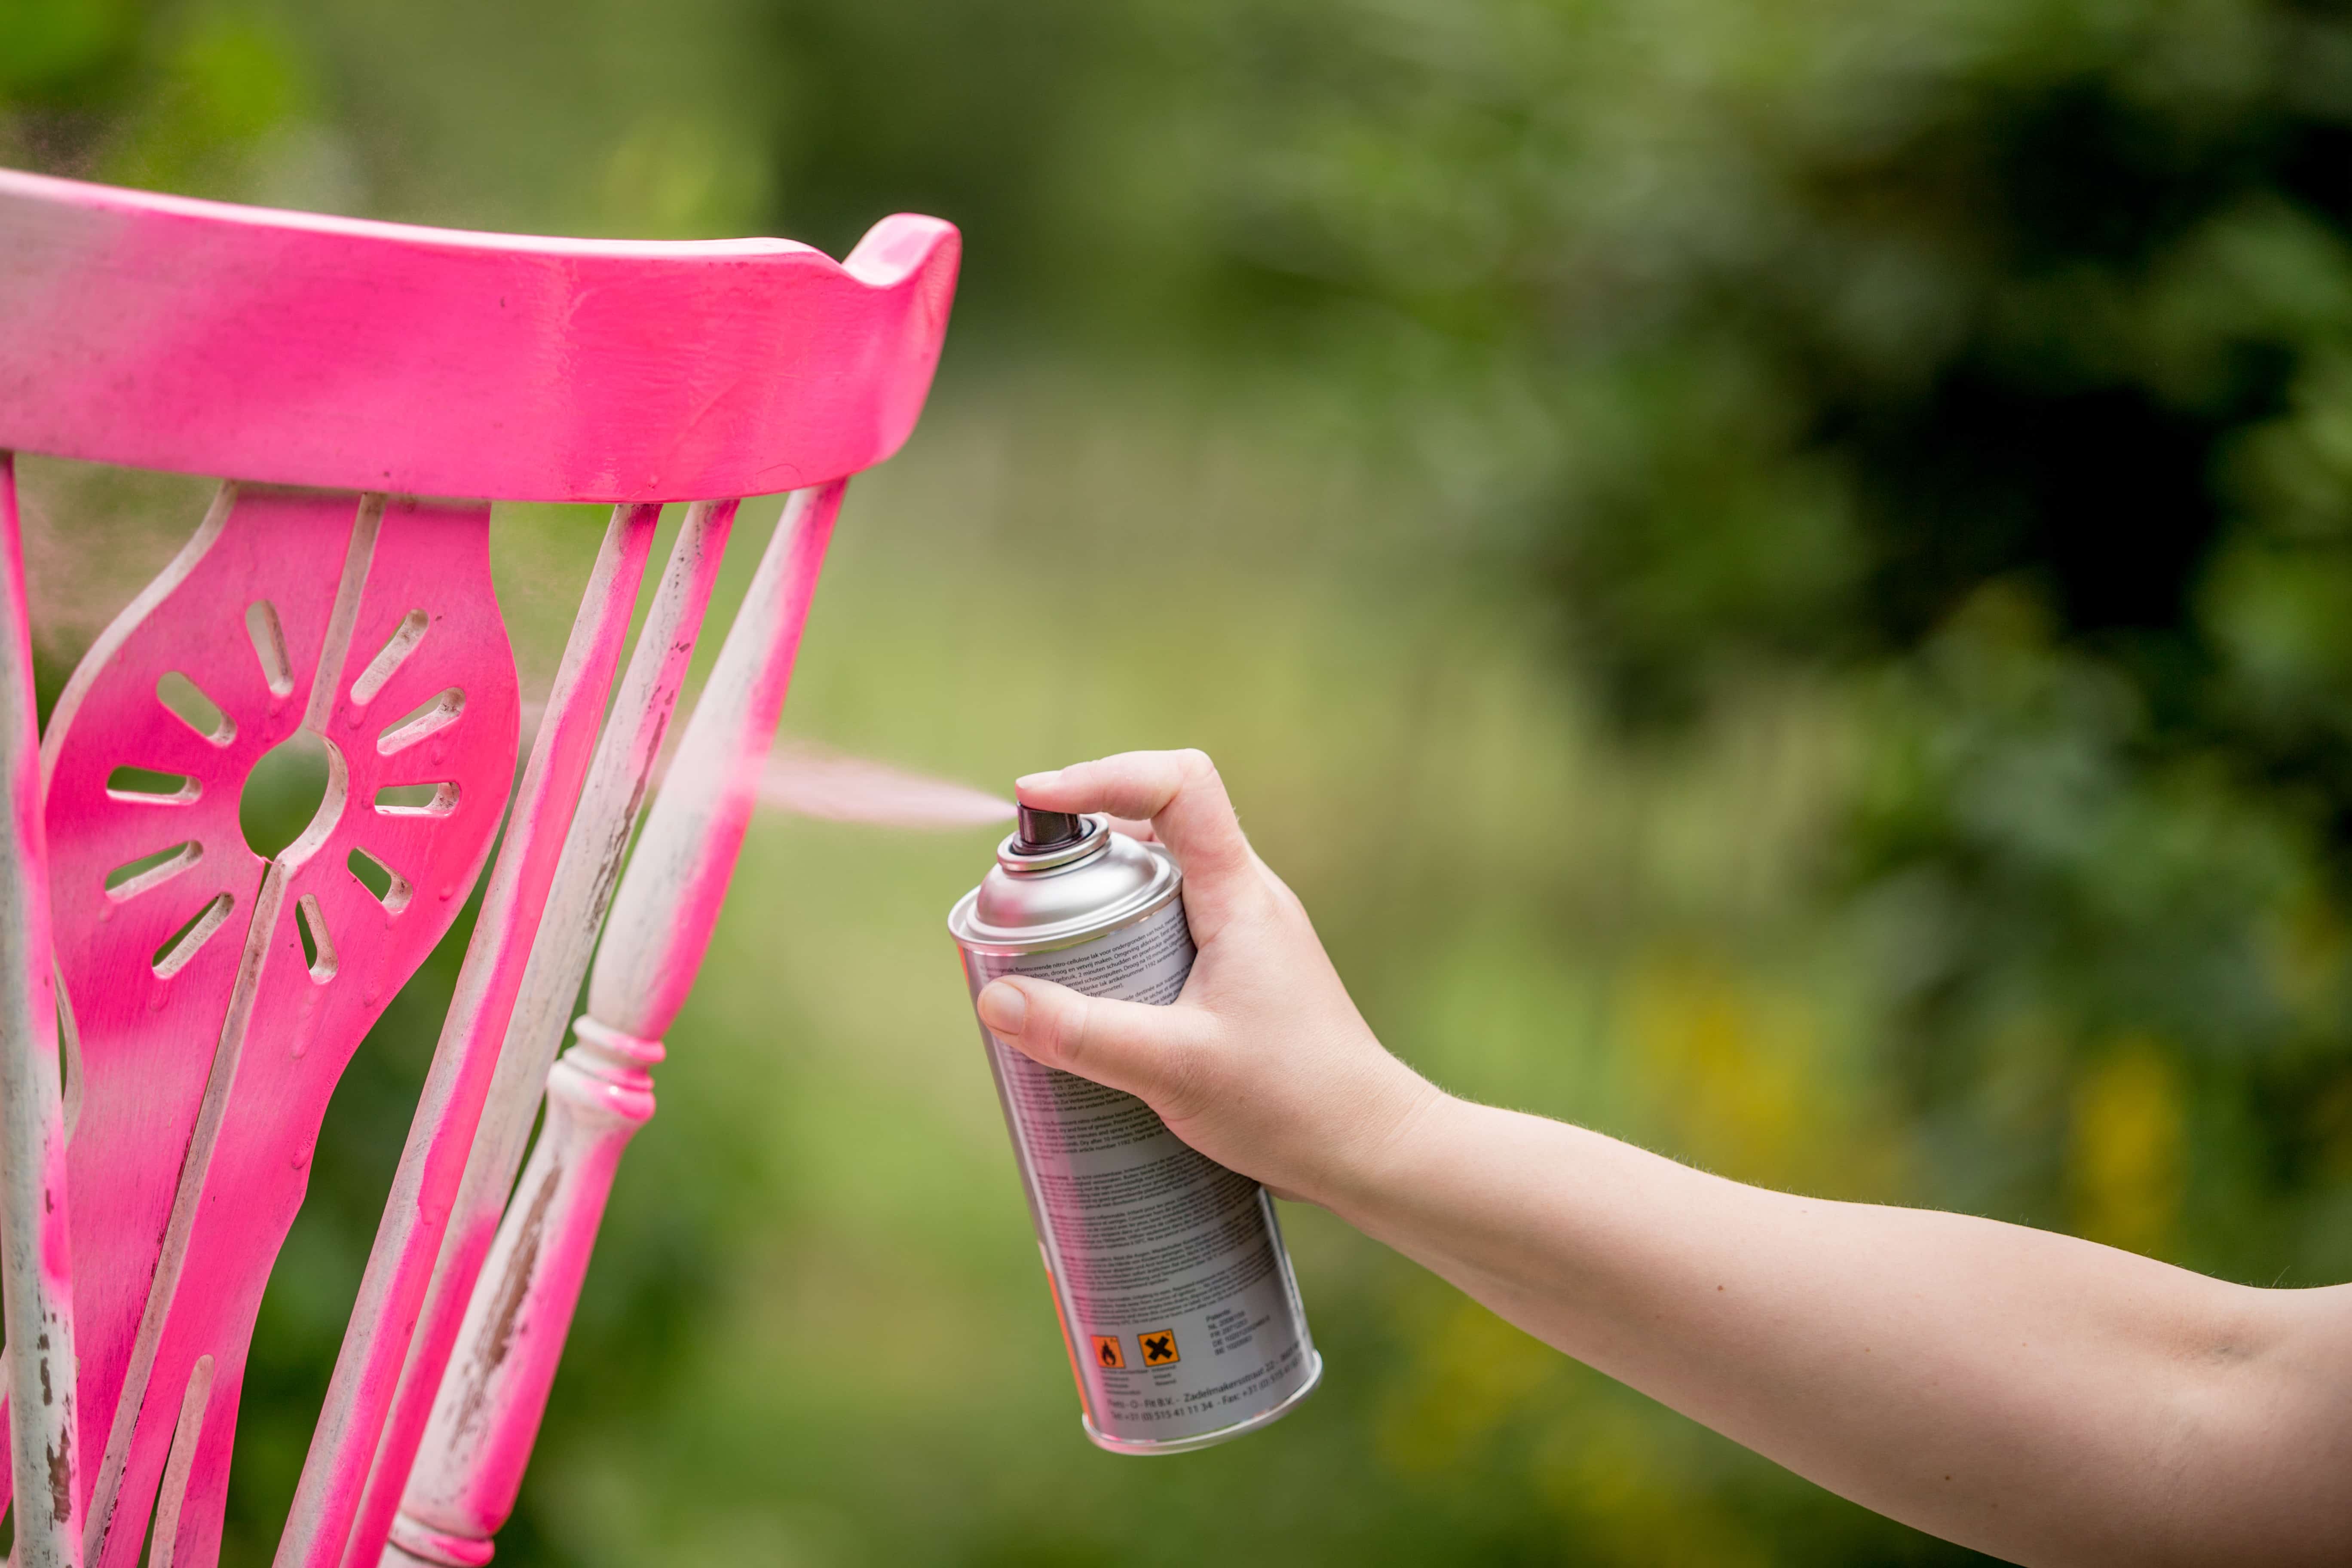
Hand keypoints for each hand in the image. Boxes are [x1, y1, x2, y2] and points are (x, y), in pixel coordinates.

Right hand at [973, 749, 1440, 1206]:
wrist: (1370, 1148)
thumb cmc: (1294, 1103)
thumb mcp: (1175, 1070)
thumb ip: (1083, 1035)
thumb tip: (994, 1000)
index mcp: (1240, 895)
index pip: (1180, 785)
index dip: (1105, 774)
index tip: (1037, 798)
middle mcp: (1247, 898)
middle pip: (1157, 824)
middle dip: (1082, 843)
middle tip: (1022, 891)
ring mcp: (1247, 933)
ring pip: (1161, 878)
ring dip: (1100, 893)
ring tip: (1043, 943)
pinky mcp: (1241, 971)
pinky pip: (1171, 923)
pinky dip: (1122, 935)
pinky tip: (1093, 989)